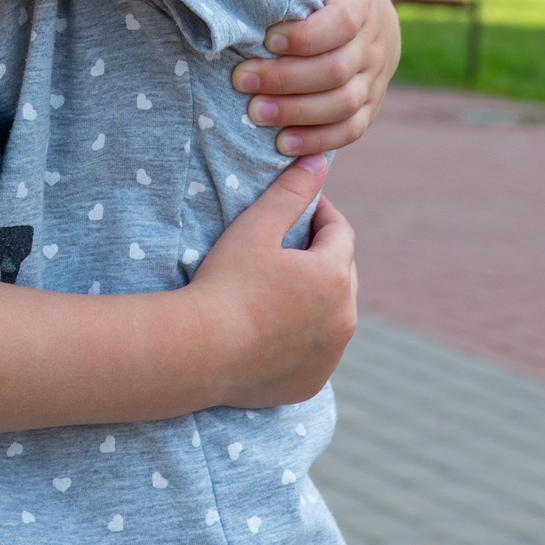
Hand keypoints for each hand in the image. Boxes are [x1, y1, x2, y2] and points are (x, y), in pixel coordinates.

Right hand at [190, 154, 356, 408]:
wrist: (199, 352)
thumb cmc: (225, 283)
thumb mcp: (256, 228)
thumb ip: (291, 192)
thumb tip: (319, 161)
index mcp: (335, 276)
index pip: (340, 232)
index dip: (320, 214)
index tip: (298, 209)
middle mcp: (344, 318)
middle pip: (342, 274)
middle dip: (321, 257)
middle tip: (286, 248)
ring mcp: (330, 355)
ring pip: (333, 315)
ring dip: (317, 298)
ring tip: (282, 288)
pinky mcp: (313, 382)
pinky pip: (317, 351)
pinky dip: (305, 337)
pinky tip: (276, 329)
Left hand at [232, 0, 399, 155]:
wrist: (373, 20)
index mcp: (360, 4)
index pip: (342, 24)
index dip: (306, 35)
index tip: (266, 36)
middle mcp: (372, 45)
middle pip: (336, 70)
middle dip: (286, 78)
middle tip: (239, 78)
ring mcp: (372, 81)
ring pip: (342, 105)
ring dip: (296, 112)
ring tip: (253, 114)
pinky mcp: (367, 108)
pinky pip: (350, 131)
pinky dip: (317, 140)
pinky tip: (281, 143)